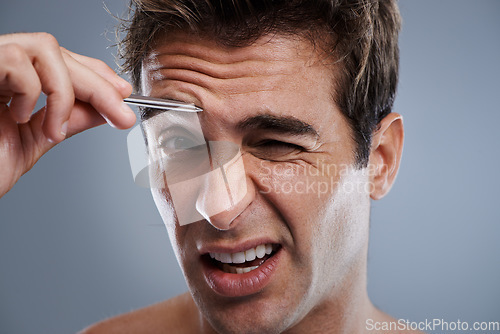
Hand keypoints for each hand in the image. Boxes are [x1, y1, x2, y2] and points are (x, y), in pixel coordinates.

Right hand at [0, 32, 135, 197]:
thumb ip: (68, 121)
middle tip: (121, 116)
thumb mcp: (35, 141)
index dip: (94, 70)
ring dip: (64, 91)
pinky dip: (33, 91)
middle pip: (57, 51)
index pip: (59, 58)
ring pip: (42, 47)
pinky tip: (22, 118)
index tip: (122, 92)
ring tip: (53, 130)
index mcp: (10, 82)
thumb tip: (107, 109)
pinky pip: (16, 60)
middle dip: (97, 84)